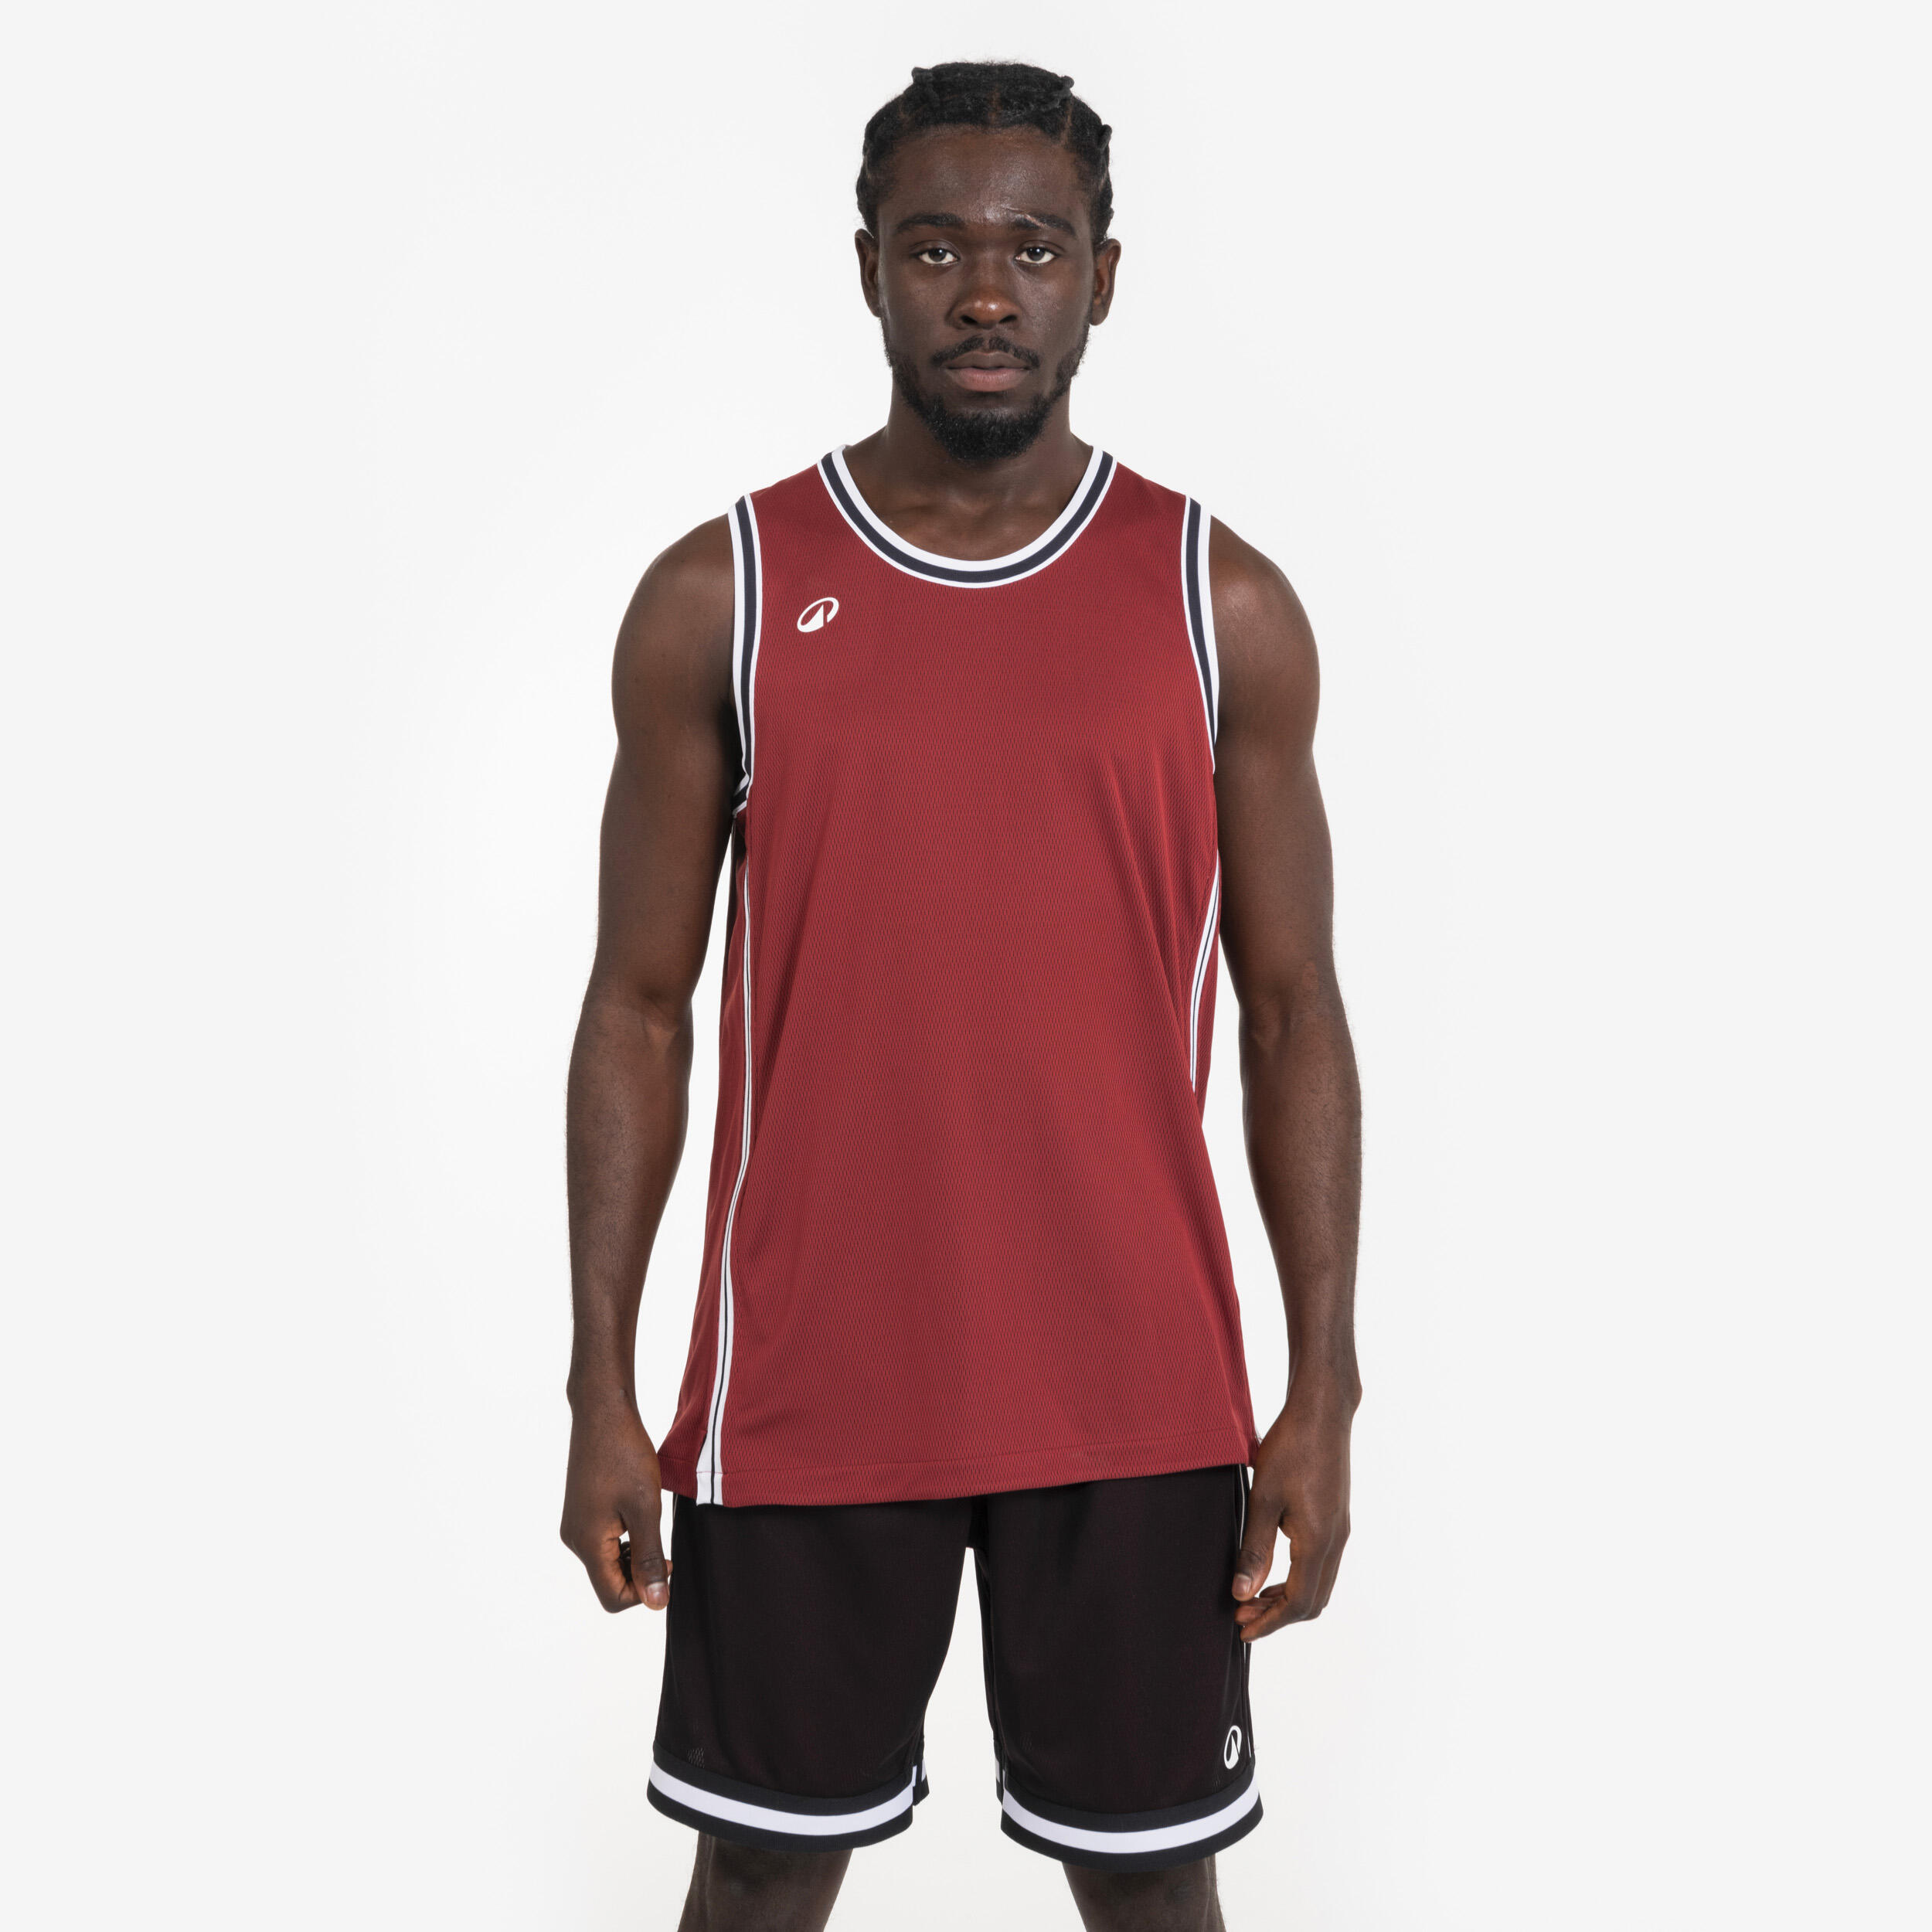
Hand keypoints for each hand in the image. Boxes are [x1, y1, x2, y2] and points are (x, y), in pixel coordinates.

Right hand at [559, 1395, 670, 1611]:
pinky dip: (625, 1538)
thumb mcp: (646, 1509)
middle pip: (609, 1581)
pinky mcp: (580, 1511)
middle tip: (665, 1542)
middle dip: (640, 1572)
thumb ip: (650, 1558)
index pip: (613, 1597)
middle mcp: (574, 1540)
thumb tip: (655, 1603)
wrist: (603, 1411)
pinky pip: (603, 1541)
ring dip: (634, 1554)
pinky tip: (639, 1512)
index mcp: (587, 1544)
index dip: (644, 1592)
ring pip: (607, 1561)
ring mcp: (575, 1524)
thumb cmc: (625, 1455)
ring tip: (651, 1521)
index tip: (668, 1562)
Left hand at [1232, 1380, 1355, 1639]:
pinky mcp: (1337, 1518)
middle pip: (1313, 1601)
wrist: (1322, 1412)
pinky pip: (1322, 1565)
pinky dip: (1298, 1578)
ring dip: (1287, 1598)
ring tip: (1251, 1595)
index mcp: (1318, 1540)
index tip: (1241, 1629)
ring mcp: (1340, 1530)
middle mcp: (1336, 1541)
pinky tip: (1273, 1570)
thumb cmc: (1291, 1447)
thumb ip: (1254, 1548)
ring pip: (1319, 1584)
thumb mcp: (1263, 1498)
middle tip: (1241, 1614)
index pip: (1298, 1602)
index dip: (1269, 1622)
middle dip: (1277, 1615)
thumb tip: (1242, 1592)